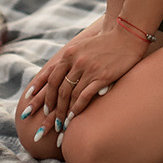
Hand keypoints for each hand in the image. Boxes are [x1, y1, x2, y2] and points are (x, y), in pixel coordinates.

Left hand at [22, 20, 148, 132]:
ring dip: (63, 112)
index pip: (49, 77)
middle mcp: (76, 61)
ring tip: (61, 125)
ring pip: (70, 95)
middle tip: (48, 122)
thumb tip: (58, 76)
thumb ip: (70, 60)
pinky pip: (84, 96)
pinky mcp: (101, 76)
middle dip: (51, 108)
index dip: (40, 93)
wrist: (127, 36)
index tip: (34, 107)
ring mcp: (88, 69)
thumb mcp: (82, 47)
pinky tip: (74, 118)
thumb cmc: (106, 44)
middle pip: (57, 89)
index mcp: (69, 54)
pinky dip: (77, 109)